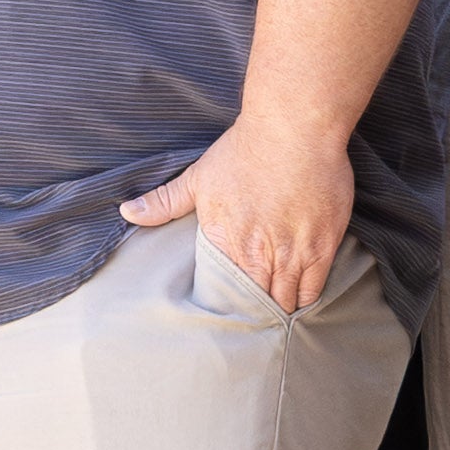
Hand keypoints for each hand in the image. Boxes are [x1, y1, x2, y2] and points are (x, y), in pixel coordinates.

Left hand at [123, 111, 355, 318]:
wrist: (292, 128)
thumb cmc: (245, 150)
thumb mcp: (198, 177)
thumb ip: (164, 202)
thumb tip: (126, 212)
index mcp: (226, 243)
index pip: (225, 296)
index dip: (229, 309)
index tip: (230, 313)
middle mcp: (260, 255)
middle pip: (258, 306)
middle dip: (256, 316)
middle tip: (255, 321)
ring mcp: (293, 253)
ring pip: (288, 302)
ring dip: (281, 308)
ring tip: (277, 314)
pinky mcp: (323, 246)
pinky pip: (315, 288)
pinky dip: (307, 297)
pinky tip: (301, 297)